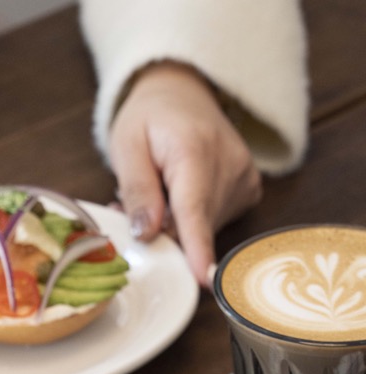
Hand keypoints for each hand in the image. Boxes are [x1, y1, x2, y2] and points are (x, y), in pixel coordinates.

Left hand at [108, 61, 261, 286]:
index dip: (197, 249)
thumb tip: (146, 235)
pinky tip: (177, 197)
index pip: (195, 210)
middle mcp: (230, 167)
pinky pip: (213, 223)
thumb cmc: (149, 117)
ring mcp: (245, 180)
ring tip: (156, 193)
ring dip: (173, 225)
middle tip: (130, 206)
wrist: (183, 91)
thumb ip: (137, 190)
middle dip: (159, 231)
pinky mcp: (249, 192)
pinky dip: (190, 221)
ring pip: (202, 229)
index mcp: (195, 151)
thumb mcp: (127, 145)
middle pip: (193, 228)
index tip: (204, 280)